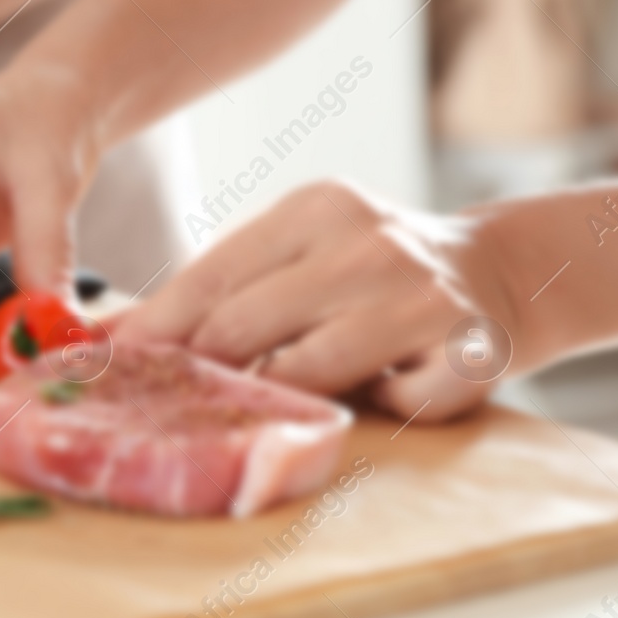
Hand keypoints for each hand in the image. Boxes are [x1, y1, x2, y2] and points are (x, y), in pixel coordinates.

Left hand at [119, 180, 523, 422]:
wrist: (509, 271)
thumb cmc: (375, 272)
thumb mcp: (307, 251)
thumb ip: (231, 286)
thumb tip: (118, 334)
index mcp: (316, 209)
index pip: (213, 275)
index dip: (155, 325)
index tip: (108, 361)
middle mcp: (367, 245)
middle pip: (243, 327)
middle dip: (200, 372)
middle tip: (169, 404)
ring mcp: (421, 299)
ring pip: (306, 374)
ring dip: (284, 395)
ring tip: (282, 398)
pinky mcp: (468, 355)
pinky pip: (387, 406)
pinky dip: (375, 408)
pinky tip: (387, 385)